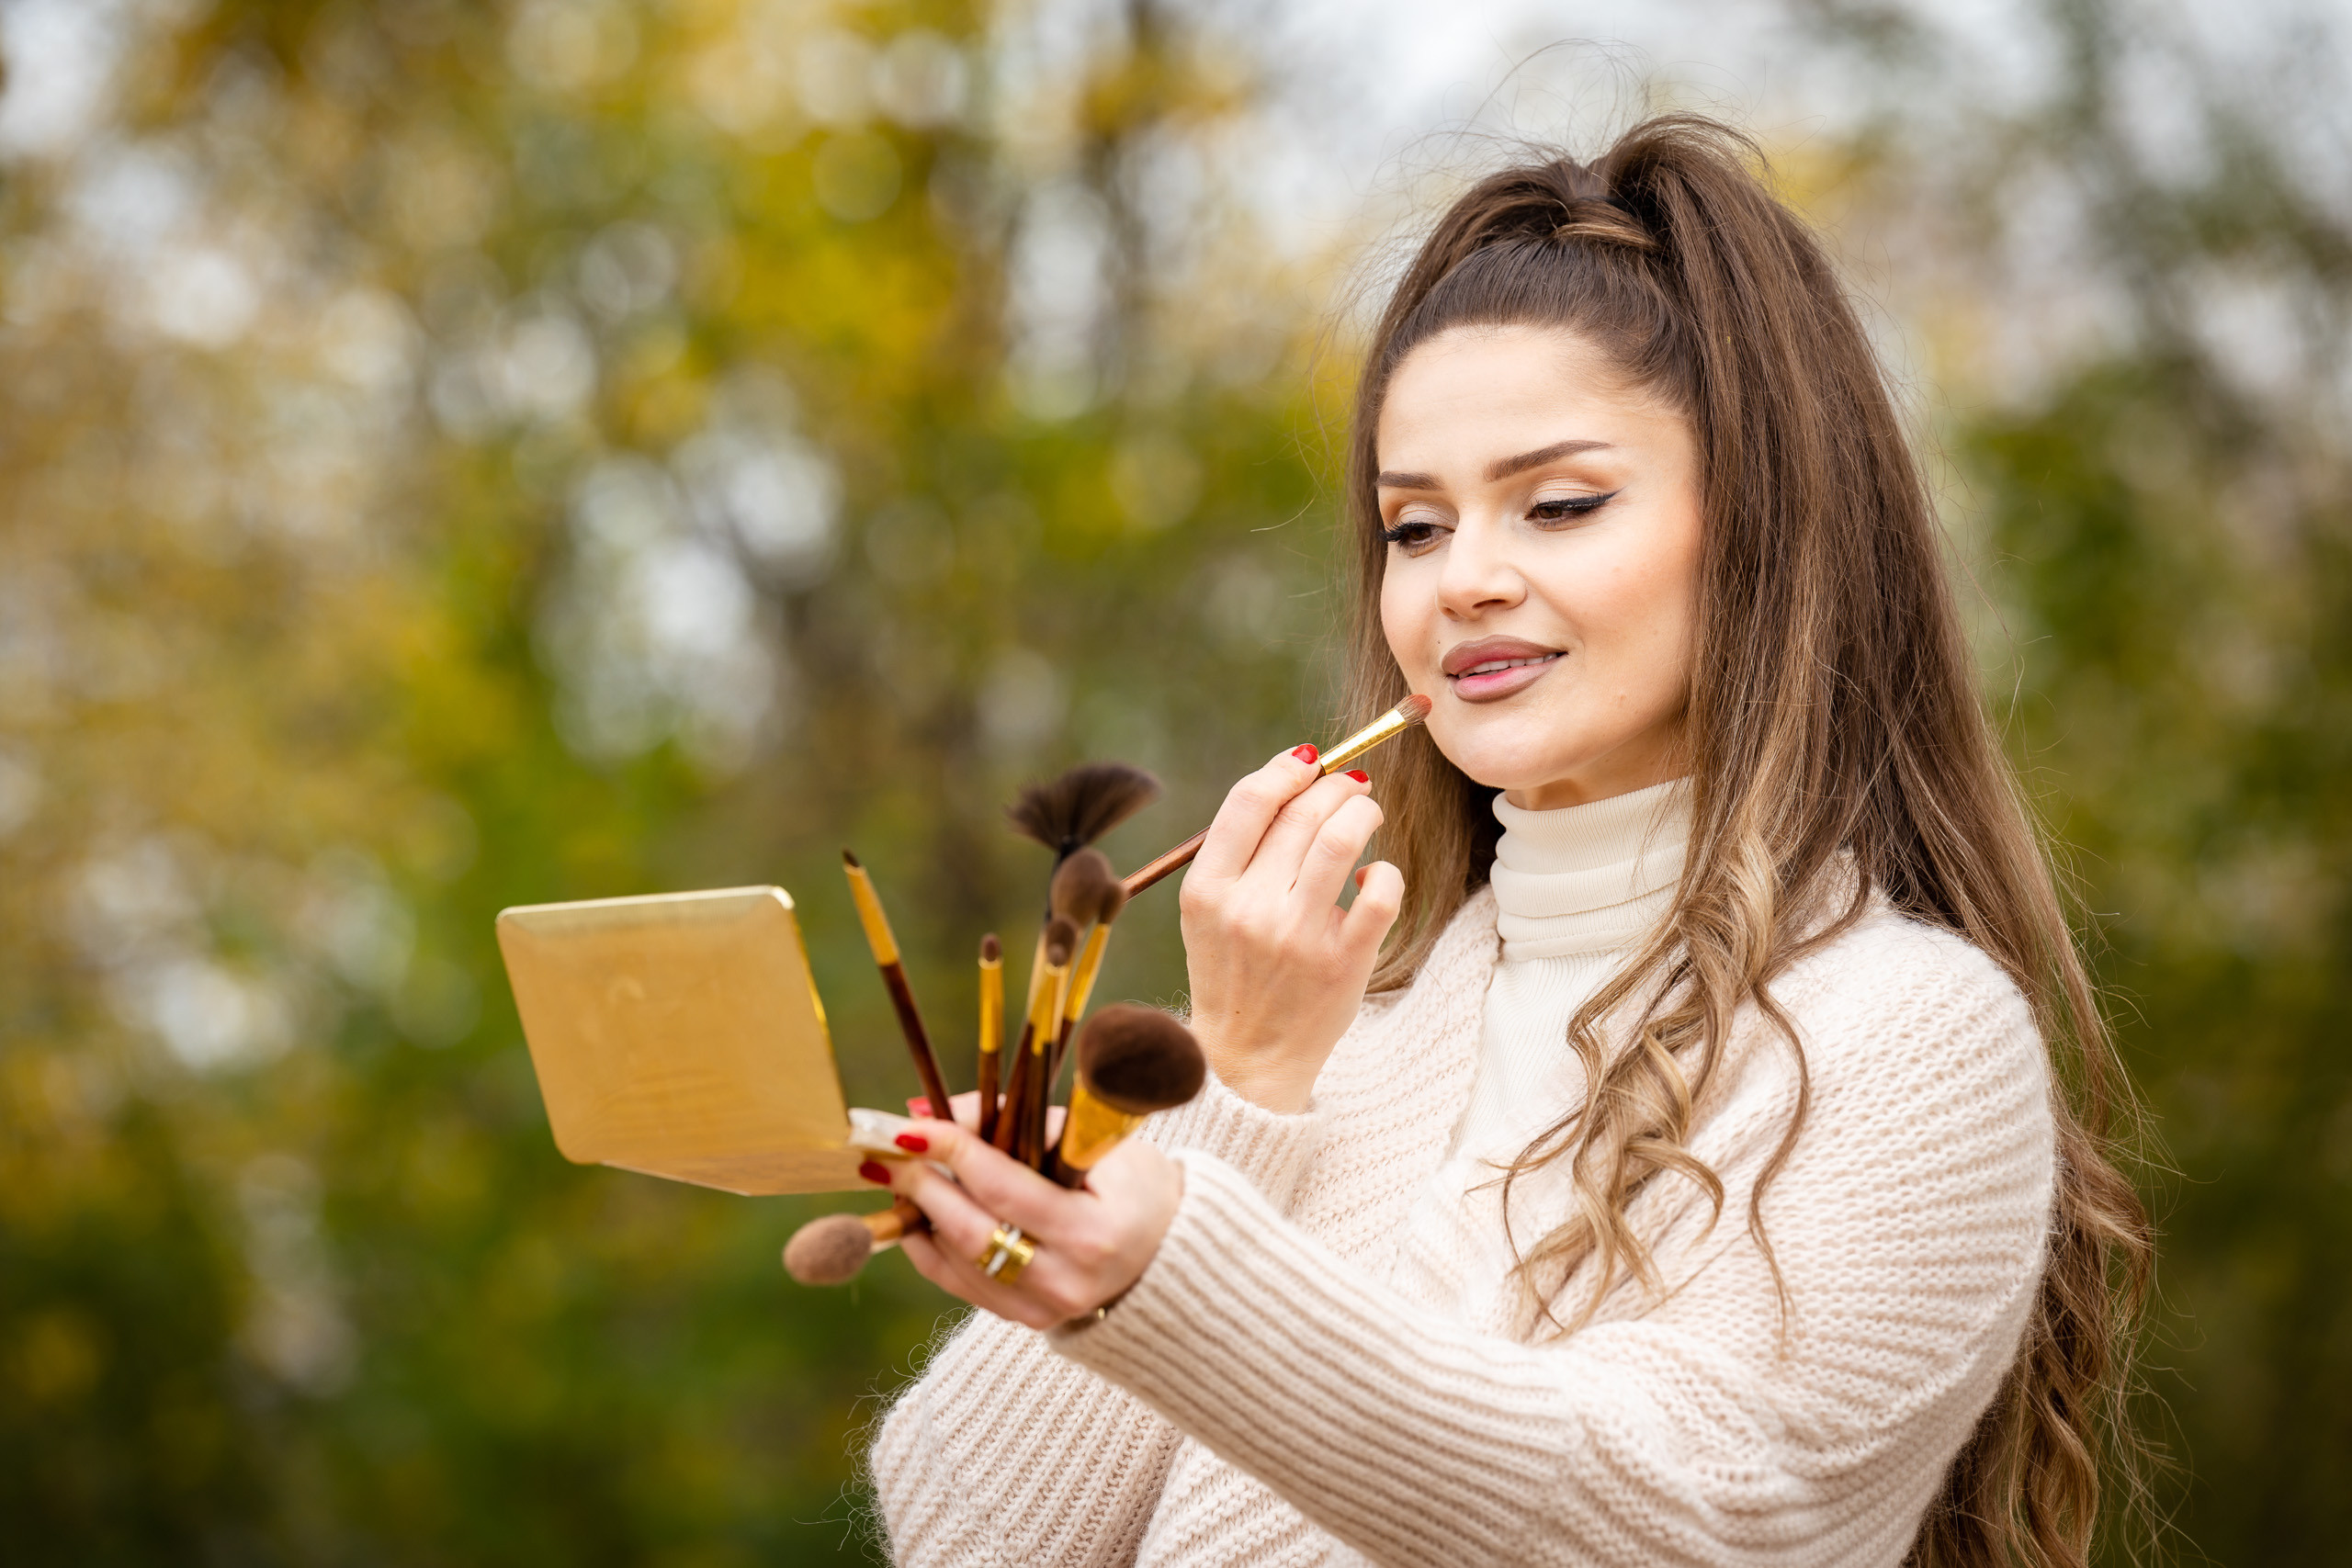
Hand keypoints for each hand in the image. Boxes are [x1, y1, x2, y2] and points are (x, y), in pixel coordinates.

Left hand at [873, 1117, 1181, 1328]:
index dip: (952, 1151)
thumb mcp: (1096, 1142)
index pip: (1003, 1188)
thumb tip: (939, 1113)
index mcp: (1093, 1233)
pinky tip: (913, 1215)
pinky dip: (929, 1248)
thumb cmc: (1137, 1186)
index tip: (911, 1124)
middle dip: (921, 1183)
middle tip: (888, 1149)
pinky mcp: (1026, 1320)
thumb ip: (1021, 1123)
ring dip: (917, 1214)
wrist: (1171, 1254)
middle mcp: (1066, 1281)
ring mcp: (1044, 1309)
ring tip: (895, 1176)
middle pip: (969, 1230)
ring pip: (956, 1262)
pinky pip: (960, 1285)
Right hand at [1177, 745, 1403, 1112]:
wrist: (1247, 1058)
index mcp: (1206, 890)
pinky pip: (1381, 890)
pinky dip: (1386, 872)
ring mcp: (1297, 935)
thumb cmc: (1233, 971)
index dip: (1286, 769)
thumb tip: (1298, 777)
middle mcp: (1248, 909)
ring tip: (1368, 814)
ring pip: (1343, 838)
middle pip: (1302, 812)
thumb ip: (1241, 851)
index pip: (1249, 801)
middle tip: (1352, 788)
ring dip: (1364, 813)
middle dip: (1336, 786)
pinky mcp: (1343, 961)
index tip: (1310, 761)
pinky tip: (1374, 877)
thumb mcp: (1210, 912)